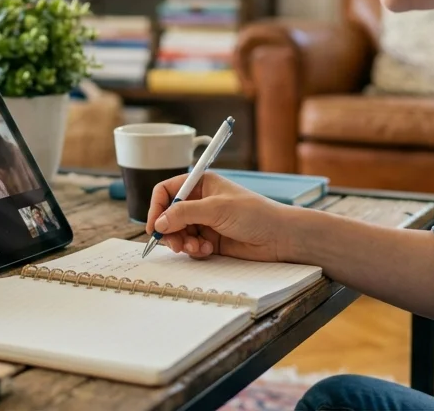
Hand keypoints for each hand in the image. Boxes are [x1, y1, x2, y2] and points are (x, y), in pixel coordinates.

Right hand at [145, 172, 294, 261]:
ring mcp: (205, 221)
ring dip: (183, 242)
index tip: (154, 226)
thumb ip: (184, 213)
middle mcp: (201, 201)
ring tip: (195, 247)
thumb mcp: (216, 208)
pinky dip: (194, 250)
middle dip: (169, 230)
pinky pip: (190, 245)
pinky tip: (208, 250)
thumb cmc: (255, 214)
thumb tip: (159, 222)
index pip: (167, 191)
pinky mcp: (211, 239)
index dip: (157, 207)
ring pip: (178, 233)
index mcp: (201, 183)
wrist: (279, 237)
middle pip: (169, 215)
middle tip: (175, 244)